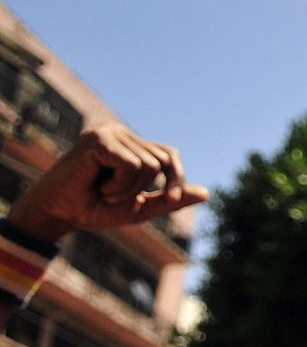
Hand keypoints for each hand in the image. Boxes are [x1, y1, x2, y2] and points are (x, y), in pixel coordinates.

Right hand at [7, 124, 207, 240]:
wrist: (59, 214)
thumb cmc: (95, 209)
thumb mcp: (140, 206)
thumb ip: (170, 199)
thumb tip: (207, 193)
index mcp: (132, 145)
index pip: (170, 155)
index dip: (176, 177)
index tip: (172, 199)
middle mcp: (122, 133)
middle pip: (163, 161)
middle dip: (145, 188)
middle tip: (114, 196)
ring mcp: (110, 132)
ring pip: (149, 165)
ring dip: (128, 189)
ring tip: (104, 191)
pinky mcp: (99, 138)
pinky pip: (132, 165)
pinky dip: (119, 185)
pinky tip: (98, 186)